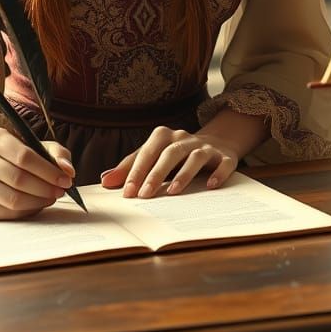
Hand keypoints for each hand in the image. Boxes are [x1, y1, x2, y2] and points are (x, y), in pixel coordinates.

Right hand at [0, 127, 74, 219]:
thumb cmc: (14, 153)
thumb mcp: (34, 144)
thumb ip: (56, 153)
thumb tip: (68, 171)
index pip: (24, 157)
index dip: (48, 171)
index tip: (66, 179)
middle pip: (19, 179)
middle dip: (46, 188)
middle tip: (61, 191)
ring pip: (14, 199)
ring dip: (39, 201)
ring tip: (51, 197)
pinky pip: (8, 212)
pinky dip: (28, 210)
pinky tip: (36, 203)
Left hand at [99, 126, 240, 198]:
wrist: (217, 142)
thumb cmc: (177, 153)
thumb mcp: (154, 156)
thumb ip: (131, 167)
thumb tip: (106, 180)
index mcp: (164, 136)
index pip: (147, 152)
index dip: (136, 171)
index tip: (127, 192)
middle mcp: (184, 138)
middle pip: (169, 153)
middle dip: (155, 174)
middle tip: (144, 195)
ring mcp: (205, 147)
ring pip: (193, 157)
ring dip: (183, 174)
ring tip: (172, 192)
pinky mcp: (224, 157)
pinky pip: (222, 164)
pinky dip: (218, 174)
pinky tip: (211, 186)